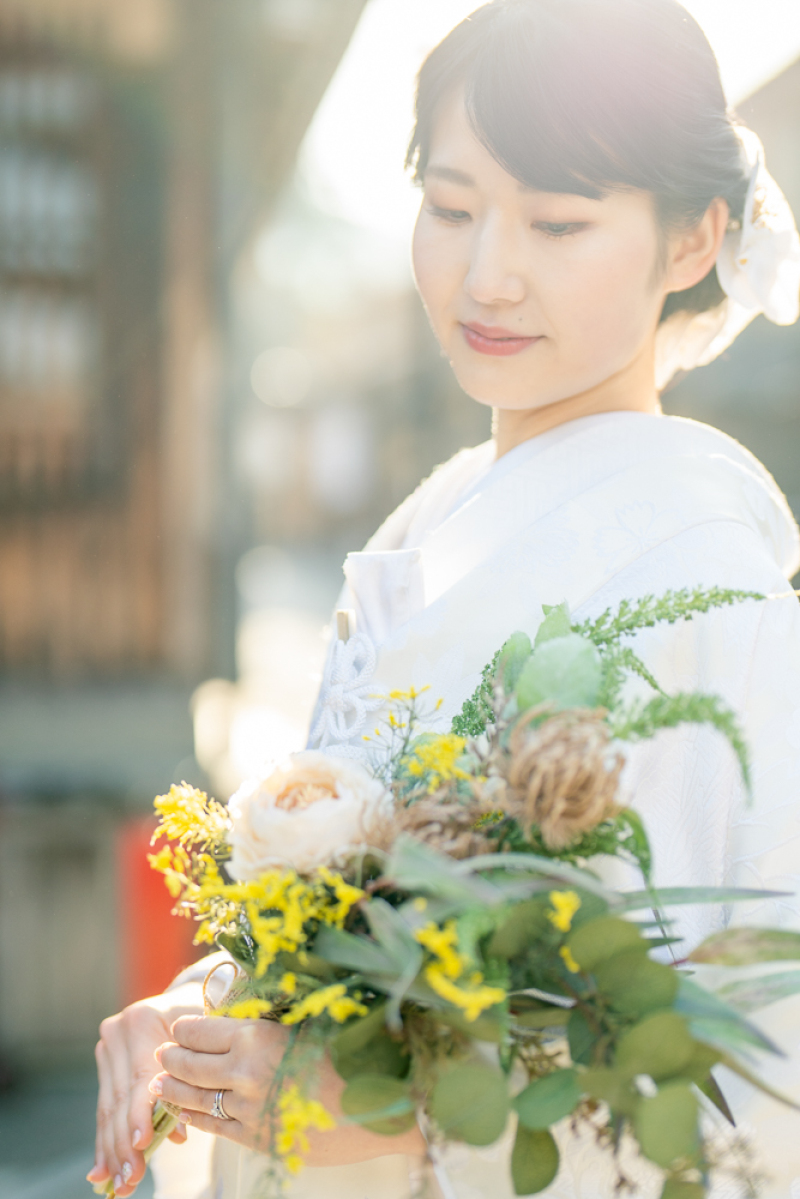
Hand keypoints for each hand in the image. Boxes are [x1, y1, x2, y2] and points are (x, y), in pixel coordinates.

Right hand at [87, 983, 203, 1196]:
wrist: (190, 999)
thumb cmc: (207, 1019)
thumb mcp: (207, 1041)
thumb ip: (194, 1079)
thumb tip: (180, 1132)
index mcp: (142, 1019)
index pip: (140, 1076)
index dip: (139, 1113)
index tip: (141, 1143)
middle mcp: (118, 1032)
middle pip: (120, 1097)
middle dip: (124, 1144)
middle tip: (130, 1179)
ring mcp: (108, 1048)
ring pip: (108, 1108)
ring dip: (113, 1151)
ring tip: (119, 1184)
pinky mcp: (106, 1065)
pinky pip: (105, 1108)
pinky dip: (105, 1142)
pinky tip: (100, 1171)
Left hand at [154, 1014, 424, 1165]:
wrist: (387, 1106)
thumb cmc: (355, 1050)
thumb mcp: (313, 1017)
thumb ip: (277, 1010)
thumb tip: (253, 991)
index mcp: (256, 1036)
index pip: (200, 1030)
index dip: (185, 1027)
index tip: (178, 1025)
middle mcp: (245, 1073)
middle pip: (190, 1064)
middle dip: (171, 1057)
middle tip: (162, 1052)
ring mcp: (250, 1110)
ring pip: (196, 1098)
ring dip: (174, 1089)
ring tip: (161, 1082)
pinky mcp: (260, 1139)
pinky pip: (215, 1127)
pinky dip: (195, 1117)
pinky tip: (186, 1112)